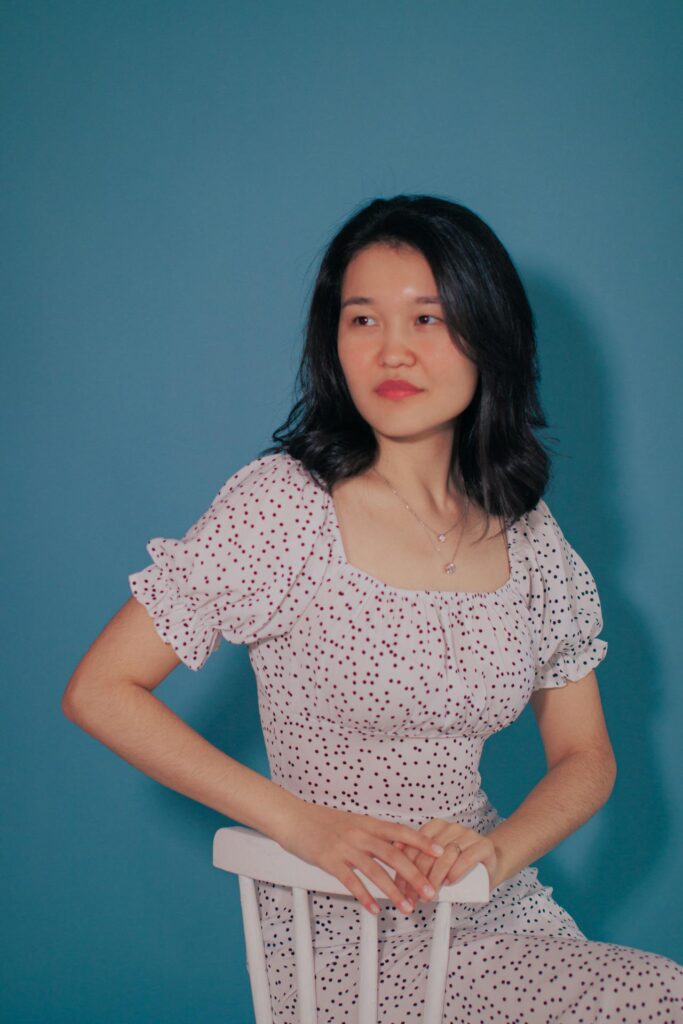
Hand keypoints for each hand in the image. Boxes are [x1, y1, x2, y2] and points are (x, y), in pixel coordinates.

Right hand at [275, 802, 446, 915]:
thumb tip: (395, 844)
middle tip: (431, 892)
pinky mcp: (329, 860)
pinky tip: (374, 909)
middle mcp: (359, 833)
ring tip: (407, 907)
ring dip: (393, 891)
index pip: (401, 831)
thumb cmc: (320, 820)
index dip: (422, 841)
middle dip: (415, 875)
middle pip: (394, 854)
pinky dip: (364, 896)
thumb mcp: (350, 821)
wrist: (292, 816)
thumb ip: (371, 833)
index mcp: (367, 823)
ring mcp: (345, 846)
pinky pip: (351, 881)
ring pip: (375, 870)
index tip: (441, 852)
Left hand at [391, 818, 498, 904]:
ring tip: (430, 894)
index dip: (405, 867)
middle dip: (419, 877)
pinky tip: (449, 882)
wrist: (491, 863)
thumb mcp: (438, 862)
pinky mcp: (483, 845)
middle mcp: (452, 827)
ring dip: (435, 877)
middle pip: (428, 851)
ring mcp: (468, 835)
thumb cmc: (460, 866)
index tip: (401, 887)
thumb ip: (421, 865)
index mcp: (436, 827)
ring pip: (445, 855)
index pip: (415, 844)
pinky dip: (455, 871)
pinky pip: (466, 858)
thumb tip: (398, 883)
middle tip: (415, 896)